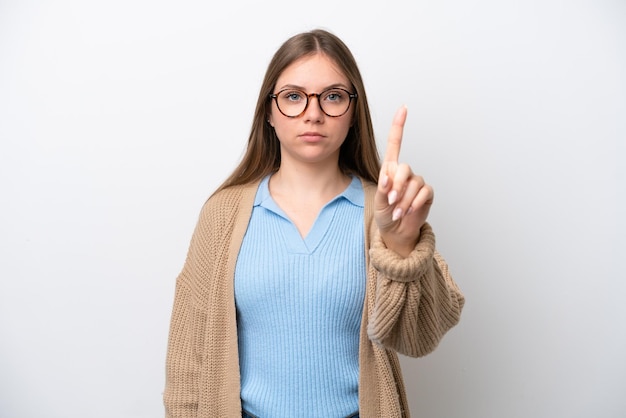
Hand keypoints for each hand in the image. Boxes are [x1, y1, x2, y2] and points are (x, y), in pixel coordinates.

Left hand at [375, 106, 433, 256]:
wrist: (396, 230)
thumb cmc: (384, 213)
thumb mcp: (378, 200)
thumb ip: (383, 187)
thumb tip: (388, 177)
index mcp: (391, 169)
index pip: (395, 143)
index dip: (399, 126)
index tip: (403, 108)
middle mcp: (405, 172)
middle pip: (404, 168)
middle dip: (397, 186)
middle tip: (390, 200)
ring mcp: (417, 182)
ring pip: (414, 184)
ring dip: (404, 200)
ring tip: (397, 211)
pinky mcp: (427, 193)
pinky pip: (424, 192)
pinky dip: (414, 203)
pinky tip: (408, 211)